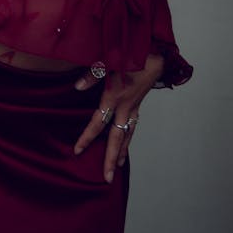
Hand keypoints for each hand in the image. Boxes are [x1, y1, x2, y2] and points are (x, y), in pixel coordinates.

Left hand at [73, 53, 164, 181]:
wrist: (154, 54)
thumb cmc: (129, 54)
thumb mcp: (108, 61)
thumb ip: (92, 75)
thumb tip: (77, 88)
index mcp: (114, 97)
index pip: (98, 122)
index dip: (87, 137)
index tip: (78, 150)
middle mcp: (124, 107)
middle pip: (116, 138)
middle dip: (110, 158)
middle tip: (107, 177)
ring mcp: (133, 107)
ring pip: (127, 134)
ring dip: (122, 151)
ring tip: (117, 166)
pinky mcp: (138, 104)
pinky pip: (133, 125)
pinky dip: (129, 136)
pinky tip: (126, 141)